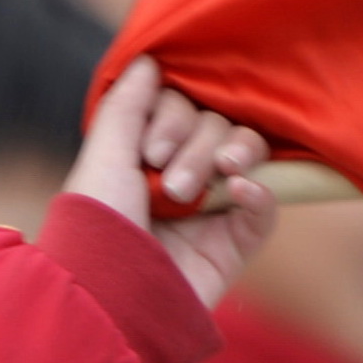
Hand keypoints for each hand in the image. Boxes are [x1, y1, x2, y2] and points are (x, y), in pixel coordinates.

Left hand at [61, 55, 275, 309]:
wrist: (109, 301)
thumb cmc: (95, 229)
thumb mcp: (102, 160)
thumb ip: (127, 108)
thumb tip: (150, 60)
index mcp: (143, 158)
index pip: (183, 108)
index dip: (174, 117)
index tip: (151, 150)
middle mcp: (178, 178)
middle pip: (216, 126)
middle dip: (196, 144)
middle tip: (170, 182)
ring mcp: (208, 210)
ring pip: (246, 154)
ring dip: (233, 154)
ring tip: (209, 181)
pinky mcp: (234, 242)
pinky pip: (266, 204)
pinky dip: (261, 190)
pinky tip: (242, 188)